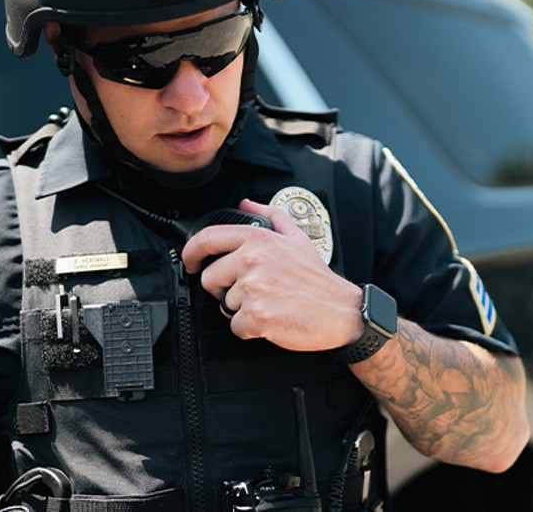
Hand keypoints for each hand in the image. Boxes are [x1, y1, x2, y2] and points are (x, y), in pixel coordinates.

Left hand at [181, 199, 363, 351]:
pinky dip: (249, 329)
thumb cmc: (318, 280)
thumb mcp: (296, 238)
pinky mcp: (257, 315)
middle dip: (222, 289)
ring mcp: (254, 288)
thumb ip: (270, 216)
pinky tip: (269, 319)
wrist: (342, 311)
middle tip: (249, 292)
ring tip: (267, 303)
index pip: (207, 239)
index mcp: (258, 240)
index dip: (191, 252)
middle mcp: (253, 261)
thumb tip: (247, 203)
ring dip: (240, 310)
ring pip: (223, 305)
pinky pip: (235, 326)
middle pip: (209, 278)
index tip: (190, 262)